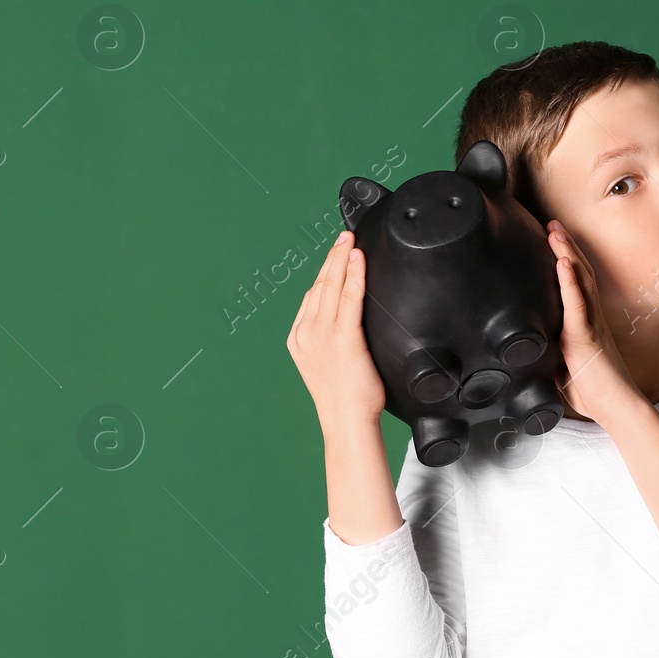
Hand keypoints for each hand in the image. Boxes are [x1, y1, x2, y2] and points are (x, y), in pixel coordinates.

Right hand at [286, 231, 386, 433]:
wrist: (346, 420)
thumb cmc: (346, 398)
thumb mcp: (328, 363)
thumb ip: (332, 340)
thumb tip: (349, 322)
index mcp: (299, 338)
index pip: (312, 296)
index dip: (326, 272)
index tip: (336, 255)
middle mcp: (306, 332)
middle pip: (320, 285)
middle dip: (333, 257)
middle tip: (344, 237)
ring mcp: (322, 333)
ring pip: (332, 286)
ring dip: (342, 259)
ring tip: (351, 241)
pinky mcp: (343, 337)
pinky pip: (350, 297)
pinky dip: (355, 274)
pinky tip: (359, 259)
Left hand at [546, 218, 642, 425]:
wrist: (617, 409)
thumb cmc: (594, 394)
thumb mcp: (564, 370)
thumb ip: (552, 357)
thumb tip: (532, 357)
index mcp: (586, 324)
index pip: (576, 285)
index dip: (566, 261)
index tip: (553, 240)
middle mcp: (591, 318)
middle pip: (579, 273)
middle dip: (565, 247)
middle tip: (551, 223)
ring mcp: (590, 324)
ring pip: (579, 280)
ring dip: (566, 253)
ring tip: (554, 230)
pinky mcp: (586, 336)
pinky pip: (577, 305)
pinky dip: (569, 282)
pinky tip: (563, 263)